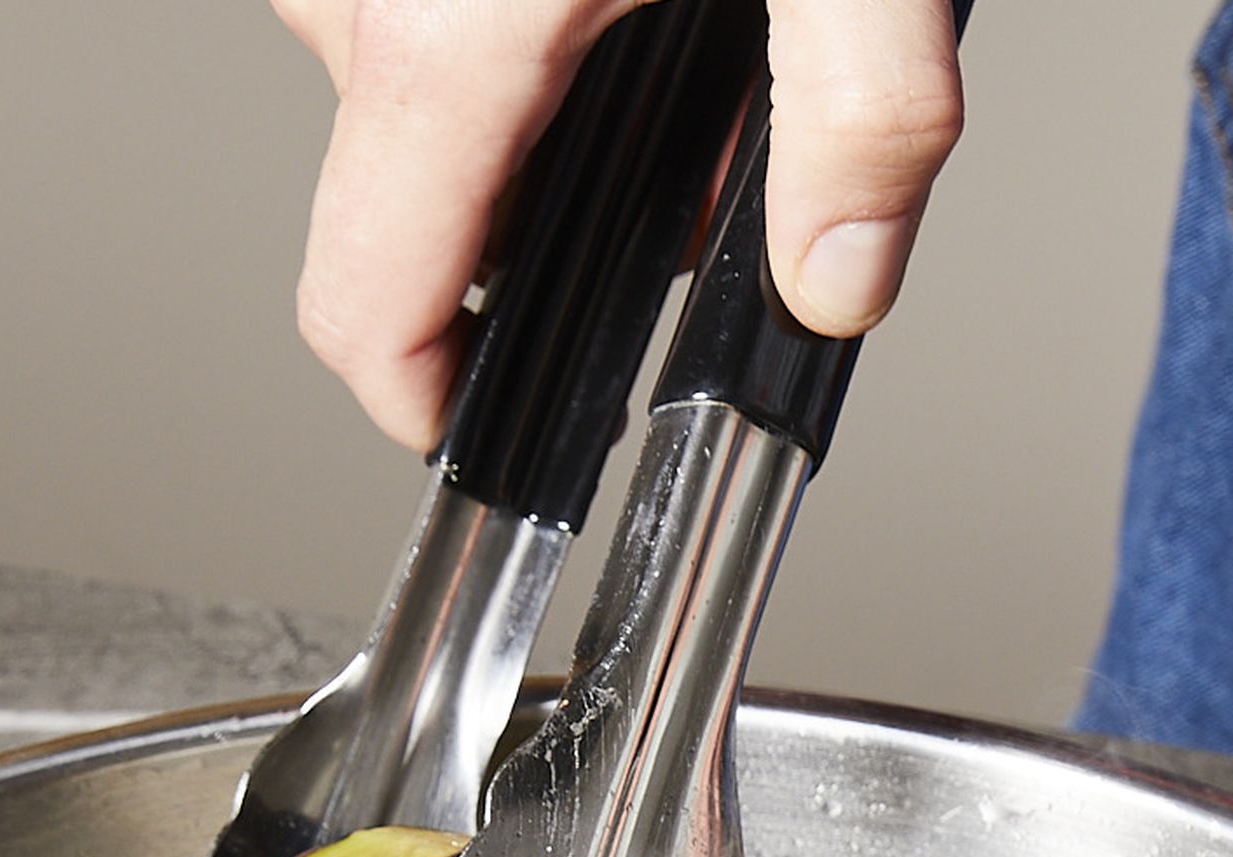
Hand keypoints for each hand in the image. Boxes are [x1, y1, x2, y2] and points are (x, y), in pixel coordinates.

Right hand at [272, 0, 964, 450]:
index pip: (367, 310)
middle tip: (696, 167)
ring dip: (528, 97)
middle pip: (409, 201)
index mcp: (446, 33)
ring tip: (676, 33)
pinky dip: (513, 12)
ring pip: (415, 84)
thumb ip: (865, 118)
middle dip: (546, 216)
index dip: (425, 409)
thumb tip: (841, 279)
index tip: (492, 437)